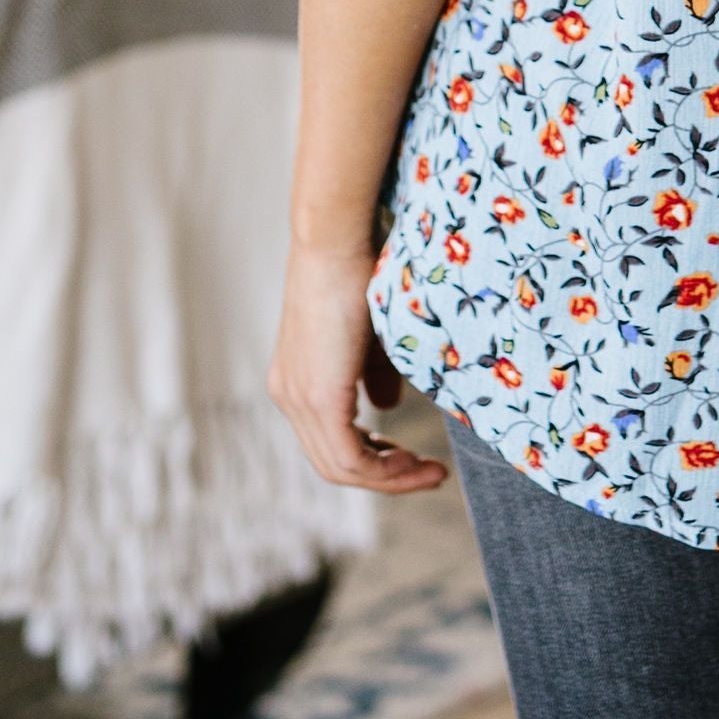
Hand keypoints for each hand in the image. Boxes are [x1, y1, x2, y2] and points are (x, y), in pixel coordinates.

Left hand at [269, 239, 448, 490]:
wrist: (336, 241)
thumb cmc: (356, 270)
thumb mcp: (369, 332)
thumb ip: (375, 373)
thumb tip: (387, 406)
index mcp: (296, 379)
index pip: (330, 440)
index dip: (372, 457)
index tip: (411, 456)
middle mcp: (289, 394)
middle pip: (333, 463)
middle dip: (384, 476)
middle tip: (427, 474)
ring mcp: (298, 398)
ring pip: (340, 467)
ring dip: (389, 477)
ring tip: (429, 472)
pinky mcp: (318, 398)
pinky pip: (348, 458)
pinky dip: (382, 469)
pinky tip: (412, 461)